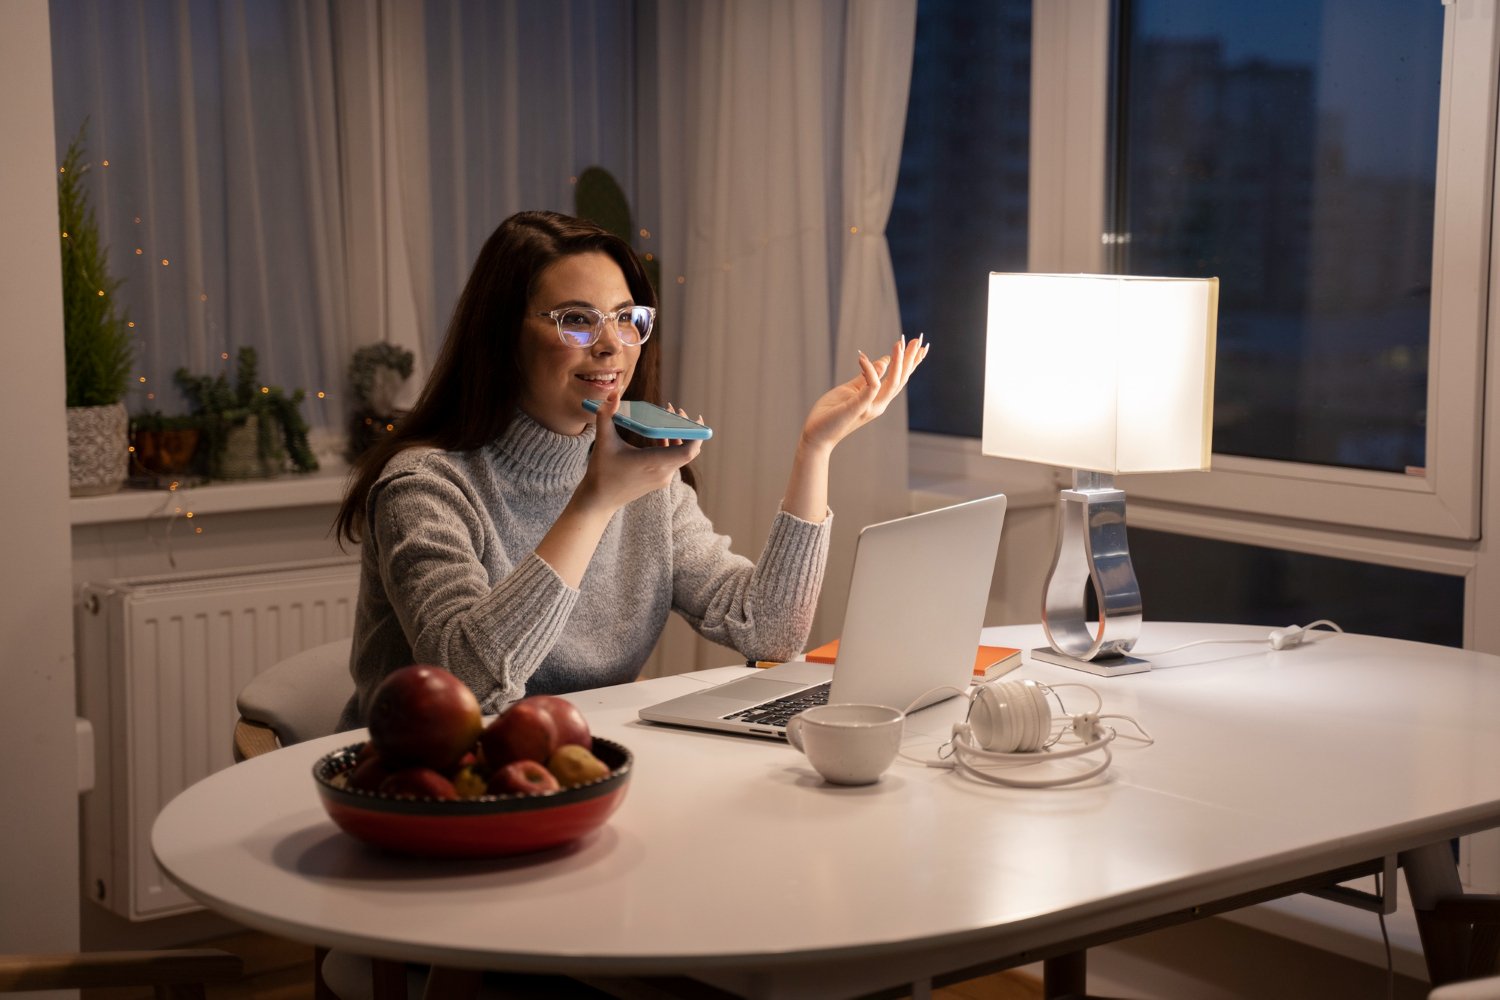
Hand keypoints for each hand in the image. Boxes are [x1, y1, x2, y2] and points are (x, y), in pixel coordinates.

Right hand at [575, 393, 702, 512]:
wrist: (600, 500)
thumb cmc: (601, 472)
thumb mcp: (603, 441)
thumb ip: (606, 415)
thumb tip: (612, 393)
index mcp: (654, 463)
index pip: (689, 451)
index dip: (697, 434)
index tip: (696, 418)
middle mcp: (663, 472)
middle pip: (688, 449)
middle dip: (686, 428)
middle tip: (677, 410)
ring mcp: (663, 478)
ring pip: (681, 455)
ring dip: (678, 435)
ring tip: (668, 416)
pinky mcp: (659, 480)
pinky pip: (673, 460)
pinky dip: (670, 445)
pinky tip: (660, 433)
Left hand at [800, 333, 928, 451]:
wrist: (817, 435)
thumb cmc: (832, 412)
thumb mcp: (851, 388)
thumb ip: (867, 376)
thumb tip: (884, 360)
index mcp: (878, 399)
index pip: (899, 379)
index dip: (911, 362)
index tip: (920, 345)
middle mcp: (879, 404)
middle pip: (901, 380)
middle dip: (910, 359)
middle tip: (917, 339)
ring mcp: (870, 407)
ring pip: (892, 383)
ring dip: (898, 363)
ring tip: (899, 344)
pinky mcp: (859, 407)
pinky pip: (871, 386)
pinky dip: (869, 370)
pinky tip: (863, 357)